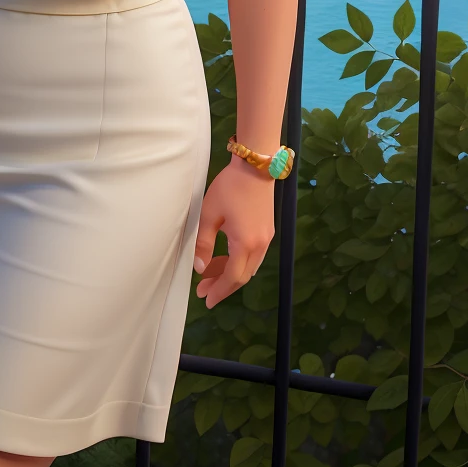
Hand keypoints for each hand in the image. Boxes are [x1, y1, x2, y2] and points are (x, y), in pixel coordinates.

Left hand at [194, 155, 276, 307]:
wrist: (255, 166)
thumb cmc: (230, 187)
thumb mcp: (210, 213)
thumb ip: (204, 242)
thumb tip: (199, 268)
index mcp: (245, 244)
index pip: (232, 277)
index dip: (219, 290)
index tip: (207, 300)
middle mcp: (260, 246)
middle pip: (242, 276)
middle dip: (223, 286)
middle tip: (204, 290)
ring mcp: (266, 239)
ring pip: (249, 267)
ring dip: (230, 274)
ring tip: (210, 274)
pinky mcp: (267, 231)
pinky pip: (253, 256)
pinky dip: (239, 262)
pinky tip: (225, 258)